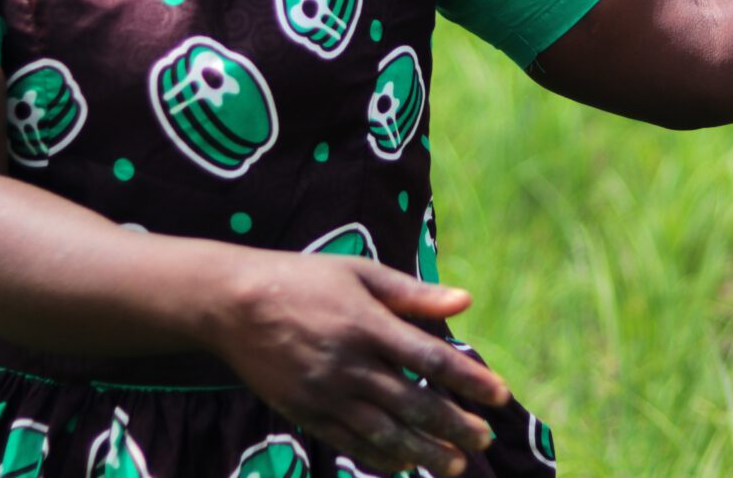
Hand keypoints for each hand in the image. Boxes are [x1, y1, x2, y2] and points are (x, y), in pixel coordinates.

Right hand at [206, 251, 510, 475]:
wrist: (233, 304)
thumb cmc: (305, 280)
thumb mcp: (360, 273)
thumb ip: (413, 294)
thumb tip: (465, 302)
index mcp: (367, 324)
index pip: (431, 359)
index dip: (469, 380)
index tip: (500, 395)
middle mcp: (349, 364)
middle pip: (414, 404)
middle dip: (454, 425)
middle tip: (483, 440)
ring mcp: (326, 393)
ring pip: (385, 433)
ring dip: (424, 453)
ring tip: (456, 465)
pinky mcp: (305, 413)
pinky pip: (351, 443)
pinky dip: (382, 457)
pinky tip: (406, 464)